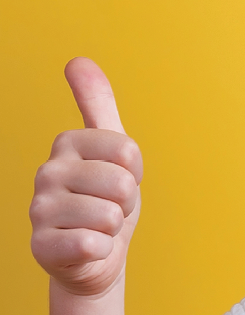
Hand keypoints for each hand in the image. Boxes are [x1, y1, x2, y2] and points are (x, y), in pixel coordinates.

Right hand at [31, 59, 141, 297]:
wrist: (96, 254)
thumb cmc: (107, 197)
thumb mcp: (112, 147)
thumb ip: (97, 103)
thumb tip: (77, 60)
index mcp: (67, 143)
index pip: (127, 150)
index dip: (135, 170)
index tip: (120, 176)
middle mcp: (47, 172)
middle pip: (121, 183)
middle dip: (126, 201)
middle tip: (109, 206)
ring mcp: (40, 210)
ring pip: (110, 215)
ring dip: (114, 225)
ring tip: (98, 225)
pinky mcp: (41, 246)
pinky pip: (93, 243)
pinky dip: (101, 249)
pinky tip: (87, 246)